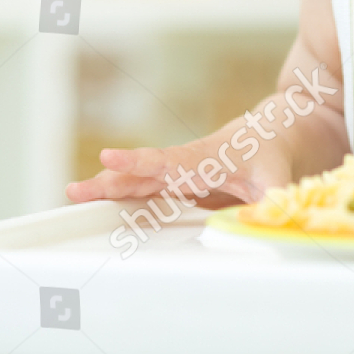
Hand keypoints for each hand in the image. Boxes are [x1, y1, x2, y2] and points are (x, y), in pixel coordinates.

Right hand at [65, 131, 293, 208]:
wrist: (273, 132)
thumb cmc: (271, 152)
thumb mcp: (278, 178)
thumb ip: (274, 201)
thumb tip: (269, 221)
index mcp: (208, 159)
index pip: (170, 160)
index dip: (140, 160)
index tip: (109, 156)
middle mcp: (187, 164)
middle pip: (144, 173)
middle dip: (110, 180)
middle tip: (76, 190)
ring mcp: (179, 173)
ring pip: (140, 180)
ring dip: (109, 188)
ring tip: (76, 196)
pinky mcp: (177, 183)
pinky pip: (146, 189)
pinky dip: (122, 195)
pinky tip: (99, 203)